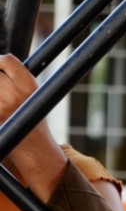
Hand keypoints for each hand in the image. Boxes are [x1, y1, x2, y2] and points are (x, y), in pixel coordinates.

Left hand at [0, 55, 67, 200]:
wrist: (35, 150)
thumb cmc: (34, 123)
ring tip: (3, 103)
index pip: (6, 60)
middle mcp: (14, 93)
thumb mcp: (36, 95)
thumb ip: (17, 78)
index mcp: (29, 85)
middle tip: (2, 91)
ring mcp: (0, 106)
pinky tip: (1, 113)